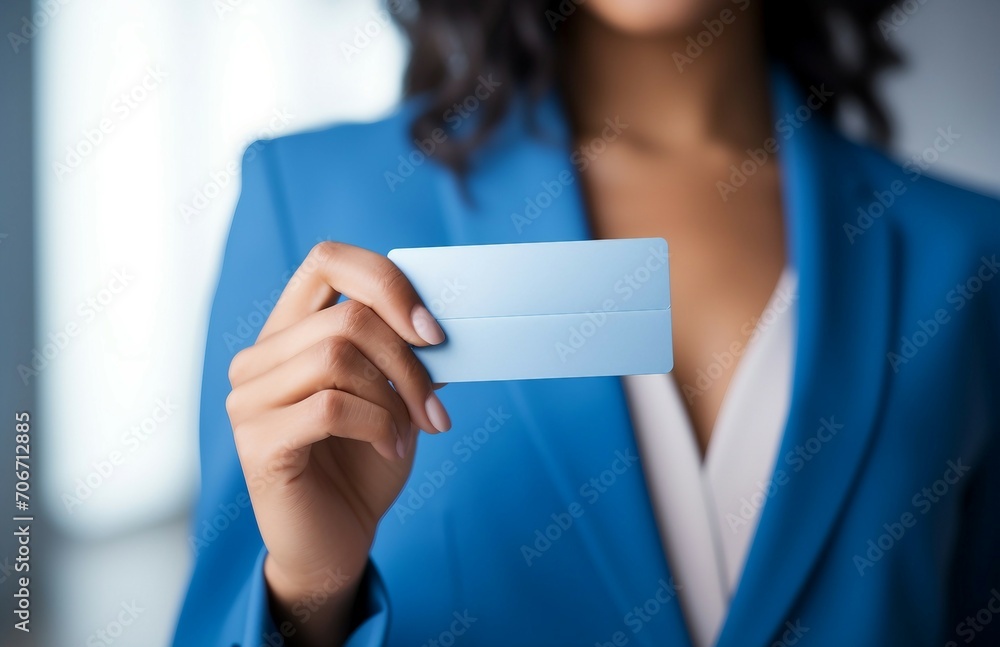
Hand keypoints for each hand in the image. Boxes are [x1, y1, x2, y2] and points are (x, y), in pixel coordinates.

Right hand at [225, 241, 450, 645]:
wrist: (336, 542)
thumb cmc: (365, 462)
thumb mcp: (396, 397)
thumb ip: (407, 352)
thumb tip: (442, 317)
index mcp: (291, 331)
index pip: (328, 261)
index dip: (386, 282)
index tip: (433, 331)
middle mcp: (259, 357)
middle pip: (348, 317)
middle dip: (408, 361)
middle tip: (434, 407)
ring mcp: (249, 398)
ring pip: (337, 356)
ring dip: (394, 398)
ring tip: (410, 431)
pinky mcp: (256, 442)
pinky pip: (329, 407)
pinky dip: (376, 424)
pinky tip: (389, 448)